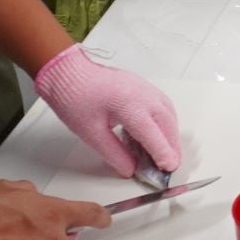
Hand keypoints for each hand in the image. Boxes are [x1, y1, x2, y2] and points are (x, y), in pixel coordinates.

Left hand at [34, 44, 184, 178]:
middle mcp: (143, 95)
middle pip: (167, 124)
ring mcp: (144, 88)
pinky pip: (163, 104)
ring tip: (168, 151)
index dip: (163, 153)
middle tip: (170, 165)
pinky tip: (159, 131)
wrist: (68, 72)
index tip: (168, 168)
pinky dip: (167, 121)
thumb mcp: (91, 133)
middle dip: (172, 146)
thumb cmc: (75, 98)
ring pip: (168, 113)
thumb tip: (129, 168)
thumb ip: (114, 153)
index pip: (154, 135)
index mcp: (130, 106)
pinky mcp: (141, 85)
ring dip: (171, 133)